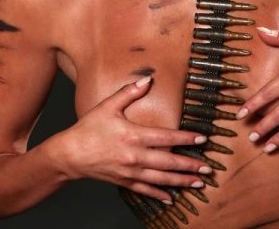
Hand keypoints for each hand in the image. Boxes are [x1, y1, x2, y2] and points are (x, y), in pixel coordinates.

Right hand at [55, 76, 210, 202]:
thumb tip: (147, 79)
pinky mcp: (124, 182)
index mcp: (134, 136)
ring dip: (181, 181)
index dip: (185, 138)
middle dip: (190, 165)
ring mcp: (130, 172)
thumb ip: (129, 92)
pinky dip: (159, 194)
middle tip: (209, 168)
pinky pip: (145, 190)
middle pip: (168, 162)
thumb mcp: (108, 106)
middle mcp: (135, 157)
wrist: (69, 155)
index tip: (202, 139)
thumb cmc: (88, 129)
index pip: (166, 137)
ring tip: (198, 183)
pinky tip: (171, 198)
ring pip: (161, 178)